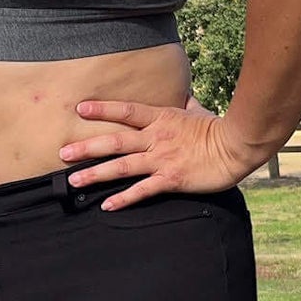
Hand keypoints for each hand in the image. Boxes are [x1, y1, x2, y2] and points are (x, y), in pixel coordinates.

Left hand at [58, 93, 263, 209]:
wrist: (238, 146)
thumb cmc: (219, 128)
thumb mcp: (198, 111)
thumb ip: (185, 105)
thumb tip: (183, 95)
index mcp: (161, 119)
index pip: (126, 111)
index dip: (102, 109)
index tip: (80, 109)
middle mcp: (156, 138)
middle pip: (115, 141)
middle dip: (86, 147)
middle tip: (62, 153)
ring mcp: (162, 159)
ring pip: (122, 166)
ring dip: (96, 173)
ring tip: (74, 180)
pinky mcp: (171, 179)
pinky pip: (143, 190)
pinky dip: (124, 198)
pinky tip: (106, 205)